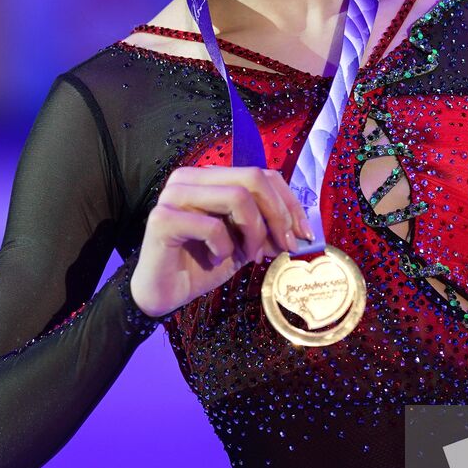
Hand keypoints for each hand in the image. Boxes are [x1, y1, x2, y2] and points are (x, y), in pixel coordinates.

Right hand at [130, 166, 311, 317]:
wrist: (164, 294)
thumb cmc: (202, 264)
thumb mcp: (245, 243)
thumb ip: (268, 229)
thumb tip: (301, 229)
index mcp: (210, 177)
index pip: (262, 174)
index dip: (289, 202)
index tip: (304, 233)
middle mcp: (190, 177)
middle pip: (253, 178)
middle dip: (278, 215)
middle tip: (285, 246)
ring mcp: (174, 195)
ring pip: (237, 197)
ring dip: (254, 232)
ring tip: (250, 256)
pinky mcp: (162, 218)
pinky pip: (212, 226)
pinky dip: (225, 248)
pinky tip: (216, 259)